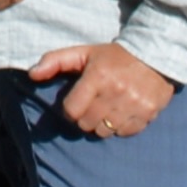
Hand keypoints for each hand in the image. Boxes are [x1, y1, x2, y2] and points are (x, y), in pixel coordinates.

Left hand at [27, 41, 174, 140]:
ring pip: (105, 131)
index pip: (72, 111)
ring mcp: (133, 105)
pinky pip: (125, 133)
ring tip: (106, 110)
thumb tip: (32, 74)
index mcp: (97, 77)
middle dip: (85, 118)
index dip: (70, 109)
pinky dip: (121, 127)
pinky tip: (122, 113)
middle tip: (91, 106)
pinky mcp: (148, 113)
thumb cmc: (113, 56)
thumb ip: (55, 61)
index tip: (75, 103)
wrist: (154, 55)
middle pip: (87, 124)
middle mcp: (115, 92)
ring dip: (102, 124)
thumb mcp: (83, 53)